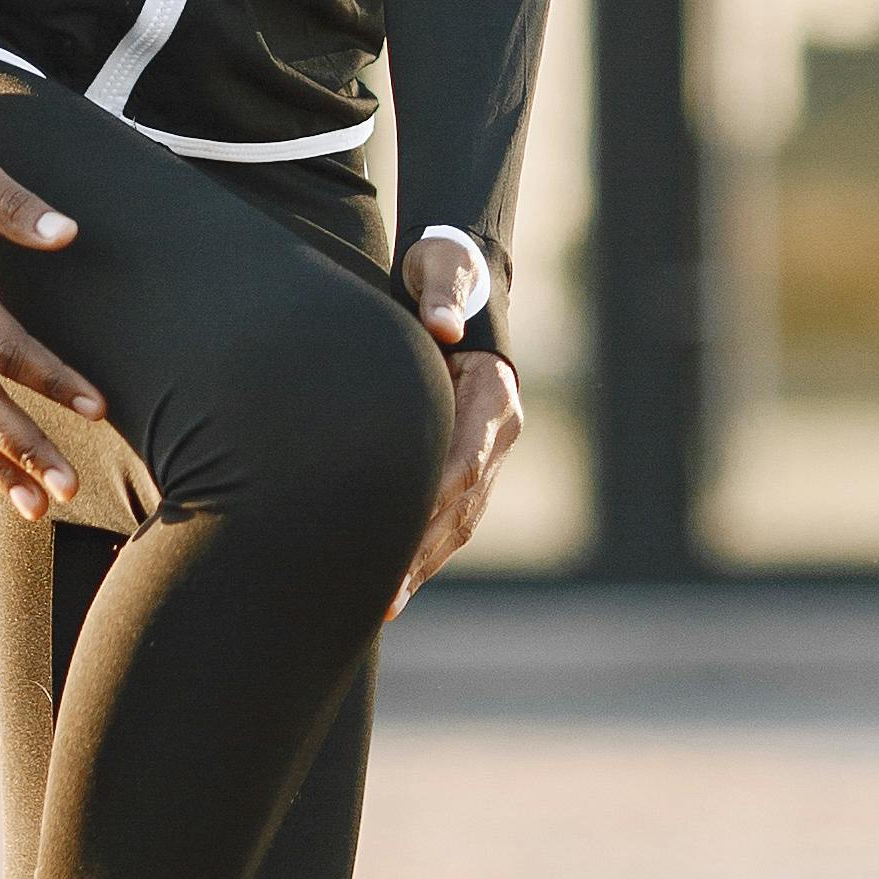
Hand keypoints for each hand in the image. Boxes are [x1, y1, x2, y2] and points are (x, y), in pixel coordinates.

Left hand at [392, 232, 518, 609]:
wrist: (460, 278)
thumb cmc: (443, 272)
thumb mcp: (443, 268)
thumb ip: (441, 293)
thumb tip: (444, 328)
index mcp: (496, 396)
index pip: (467, 461)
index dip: (434, 505)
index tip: (399, 541)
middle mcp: (498, 432)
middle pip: (462, 507)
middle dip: (421, 556)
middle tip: (383, 602)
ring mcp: (485, 452)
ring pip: (455, 522)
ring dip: (418, 566)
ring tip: (380, 610)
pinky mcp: (464, 462)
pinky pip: (443, 515)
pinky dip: (417, 551)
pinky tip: (386, 582)